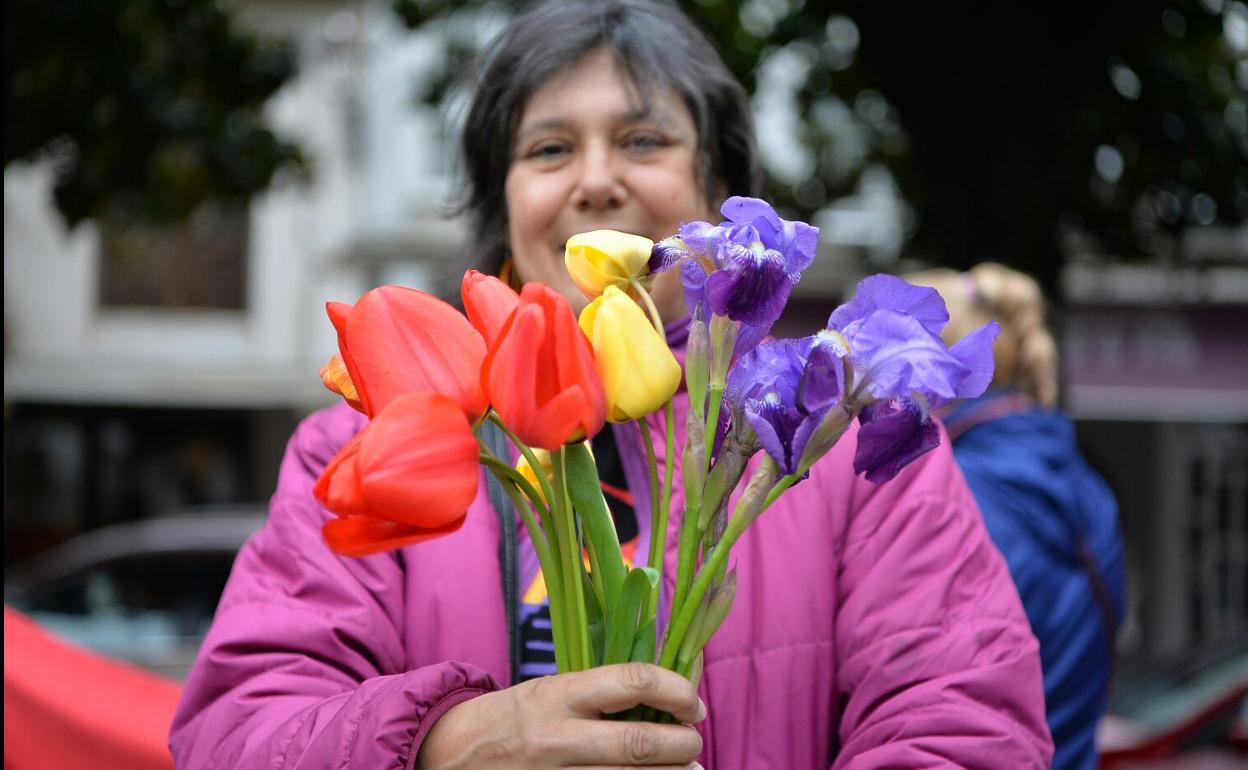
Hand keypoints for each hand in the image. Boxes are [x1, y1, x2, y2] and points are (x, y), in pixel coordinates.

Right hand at [415, 662, 705, 768]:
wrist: (447, 756)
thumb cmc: (510, 719)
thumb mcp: (548, 690)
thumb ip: (600, 692)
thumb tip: (667, 692)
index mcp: (558, 694)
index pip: (632, 681)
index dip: (676, 690)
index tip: (693, 702)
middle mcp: (556, 737)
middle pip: (638, 743)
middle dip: (682, 745)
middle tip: (694, 743)